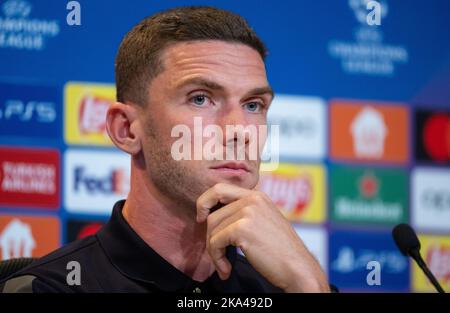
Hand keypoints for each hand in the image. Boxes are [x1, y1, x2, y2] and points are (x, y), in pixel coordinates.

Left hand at [196, 183, 329, 291]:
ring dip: (214, 251)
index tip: (201, 218)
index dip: (204, 202)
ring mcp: (248, 212)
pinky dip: (217, 259)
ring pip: (212, 229)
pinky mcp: (243, 228)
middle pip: (213, 213)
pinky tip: (226, 269)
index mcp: (257, 195)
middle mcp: (252, 199)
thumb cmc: (281, 251)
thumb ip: (245, 213)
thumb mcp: (265, 221)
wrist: (298, 268)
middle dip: (209, 235)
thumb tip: (213, 216)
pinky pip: (215, 242)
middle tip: (216, 252)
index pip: (219, 188)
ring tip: (224, 264)